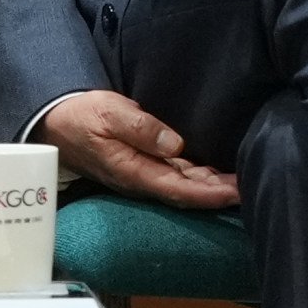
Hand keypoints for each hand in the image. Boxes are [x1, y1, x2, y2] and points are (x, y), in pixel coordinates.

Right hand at [33, 90, 238, 209]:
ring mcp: (141, 174)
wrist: (56, 122)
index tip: (236, 192)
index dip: (209, 193)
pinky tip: (216, 174)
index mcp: (133, 171)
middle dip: (218, 193)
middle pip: (186, 193)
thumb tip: (175, 143)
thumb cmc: (82, 115)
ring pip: (183, 186)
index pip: (179, 189)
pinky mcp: (142, 165)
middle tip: (251, 188)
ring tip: (241, 182)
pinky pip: (175, 176)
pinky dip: (198, 177)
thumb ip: (141, 128)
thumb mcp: (109, 113)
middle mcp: (140, 179)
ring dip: (211, 186)